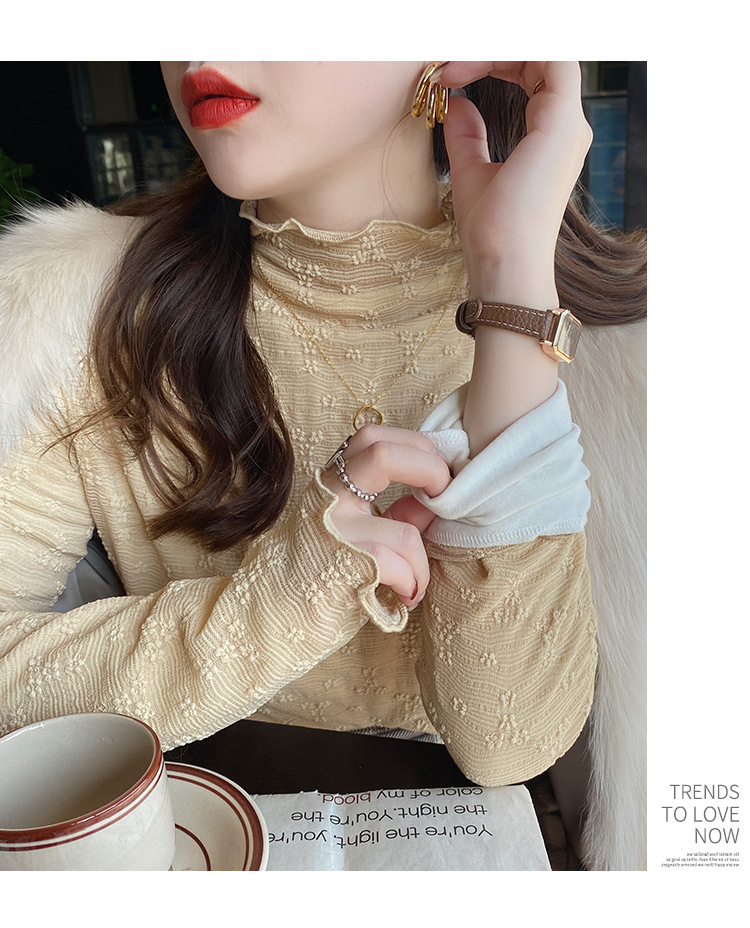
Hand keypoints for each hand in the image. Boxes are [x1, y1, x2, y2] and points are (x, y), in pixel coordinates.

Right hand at [319, 425, 450, 606]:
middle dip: (429, 469)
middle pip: (382, 452)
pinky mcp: (337, 566)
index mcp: (332, 483)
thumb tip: (436, 500)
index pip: (374, 437)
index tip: (438, 475)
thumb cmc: (321, 578)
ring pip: (403, 531)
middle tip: (442, 497)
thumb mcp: (363, 536)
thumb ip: (398, 514)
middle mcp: (326, 498)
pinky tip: (405, 595)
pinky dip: (411, 583)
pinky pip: (395, 566)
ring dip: (420, 564)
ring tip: (414, 581)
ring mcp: (330, 531)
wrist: (271, 619)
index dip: (417, 447)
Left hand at [436, 61, 592, 293]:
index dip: (492, 61)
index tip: (449, 76)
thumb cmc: (490, 231)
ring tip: (454, 65)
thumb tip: (458, 103)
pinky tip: (473, 61)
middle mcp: (566, 126)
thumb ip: (467, 136)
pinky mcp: (562, 123)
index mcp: (550, 136)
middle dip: (491, 51)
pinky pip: (550, 57)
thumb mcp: (470, 172)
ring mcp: (568, 124)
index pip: (532, 72)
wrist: (503, 261)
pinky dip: (511, 51)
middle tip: (447, 66)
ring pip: (546, 51)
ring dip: (497, 50)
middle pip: (539, 56)